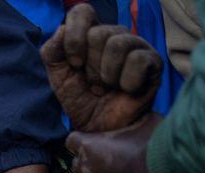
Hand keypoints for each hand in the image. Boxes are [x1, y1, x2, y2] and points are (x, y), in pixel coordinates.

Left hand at [41, 4, 163, 132]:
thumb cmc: (81, 99)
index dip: (75, 38)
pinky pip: (137, 60)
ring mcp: (135, 45)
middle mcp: (114, 34)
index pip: (83, 12)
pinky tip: (125, 89)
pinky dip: (126, 82)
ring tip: (108, 87)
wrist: (98, 128)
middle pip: (98, 34)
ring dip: (107, 75)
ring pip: (118, 44)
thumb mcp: (58, 76)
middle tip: (94, 83)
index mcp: (91, 32)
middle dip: (91, 67)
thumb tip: (62, 29)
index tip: (74, 63)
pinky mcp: (152, 61)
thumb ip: (52, 51)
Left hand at [67, 117, 164, 172]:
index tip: (89, 141)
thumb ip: (133, 120)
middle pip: (76, 165)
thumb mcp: (144, 120)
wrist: (164, 171)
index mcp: (89, 145)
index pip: (71, 141)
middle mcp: (87, 167)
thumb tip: (140, 113)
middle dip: (86, 162)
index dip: (80, 140)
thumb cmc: (153, 143)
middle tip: (102, 159)